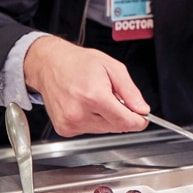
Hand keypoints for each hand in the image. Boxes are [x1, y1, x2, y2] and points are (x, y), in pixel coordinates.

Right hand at [23, 36, 150, 136]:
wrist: (50, 64)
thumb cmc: (79, 63)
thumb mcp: (113, 68)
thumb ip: (130, 91)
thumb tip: (142, 109)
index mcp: (93, 96)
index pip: (125, 122)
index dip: (139, 121)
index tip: (143, 117)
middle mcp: (79, 113)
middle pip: (116, 127)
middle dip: (123, 115)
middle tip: (116, 98)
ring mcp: (70, 123)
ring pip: (105, 130)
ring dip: (108, 118)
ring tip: (97, 99)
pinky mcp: (64, 129)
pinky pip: (90, 130)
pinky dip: (95, 120)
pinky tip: (87, 106)